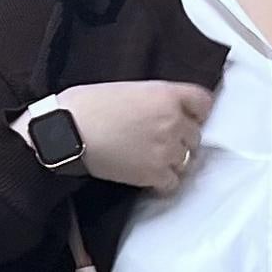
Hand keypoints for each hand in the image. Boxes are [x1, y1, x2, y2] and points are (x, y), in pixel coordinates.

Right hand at [14, 80, 214, 192]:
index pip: (203, 102)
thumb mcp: (130, 88)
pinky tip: (149, 174)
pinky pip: (173, 182)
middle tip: (160, 140)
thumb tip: (168, 111)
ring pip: (187, 160)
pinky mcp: (154, 174)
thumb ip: (156, 99)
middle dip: (182, 138)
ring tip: (152, 157)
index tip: (189, 117)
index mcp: (166, 93)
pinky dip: (164, 181)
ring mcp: (166, 150)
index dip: (196, 112)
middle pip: (195, 135)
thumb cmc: (89, 104)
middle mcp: (173, 121)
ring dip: (174, 160)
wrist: (68, 130)